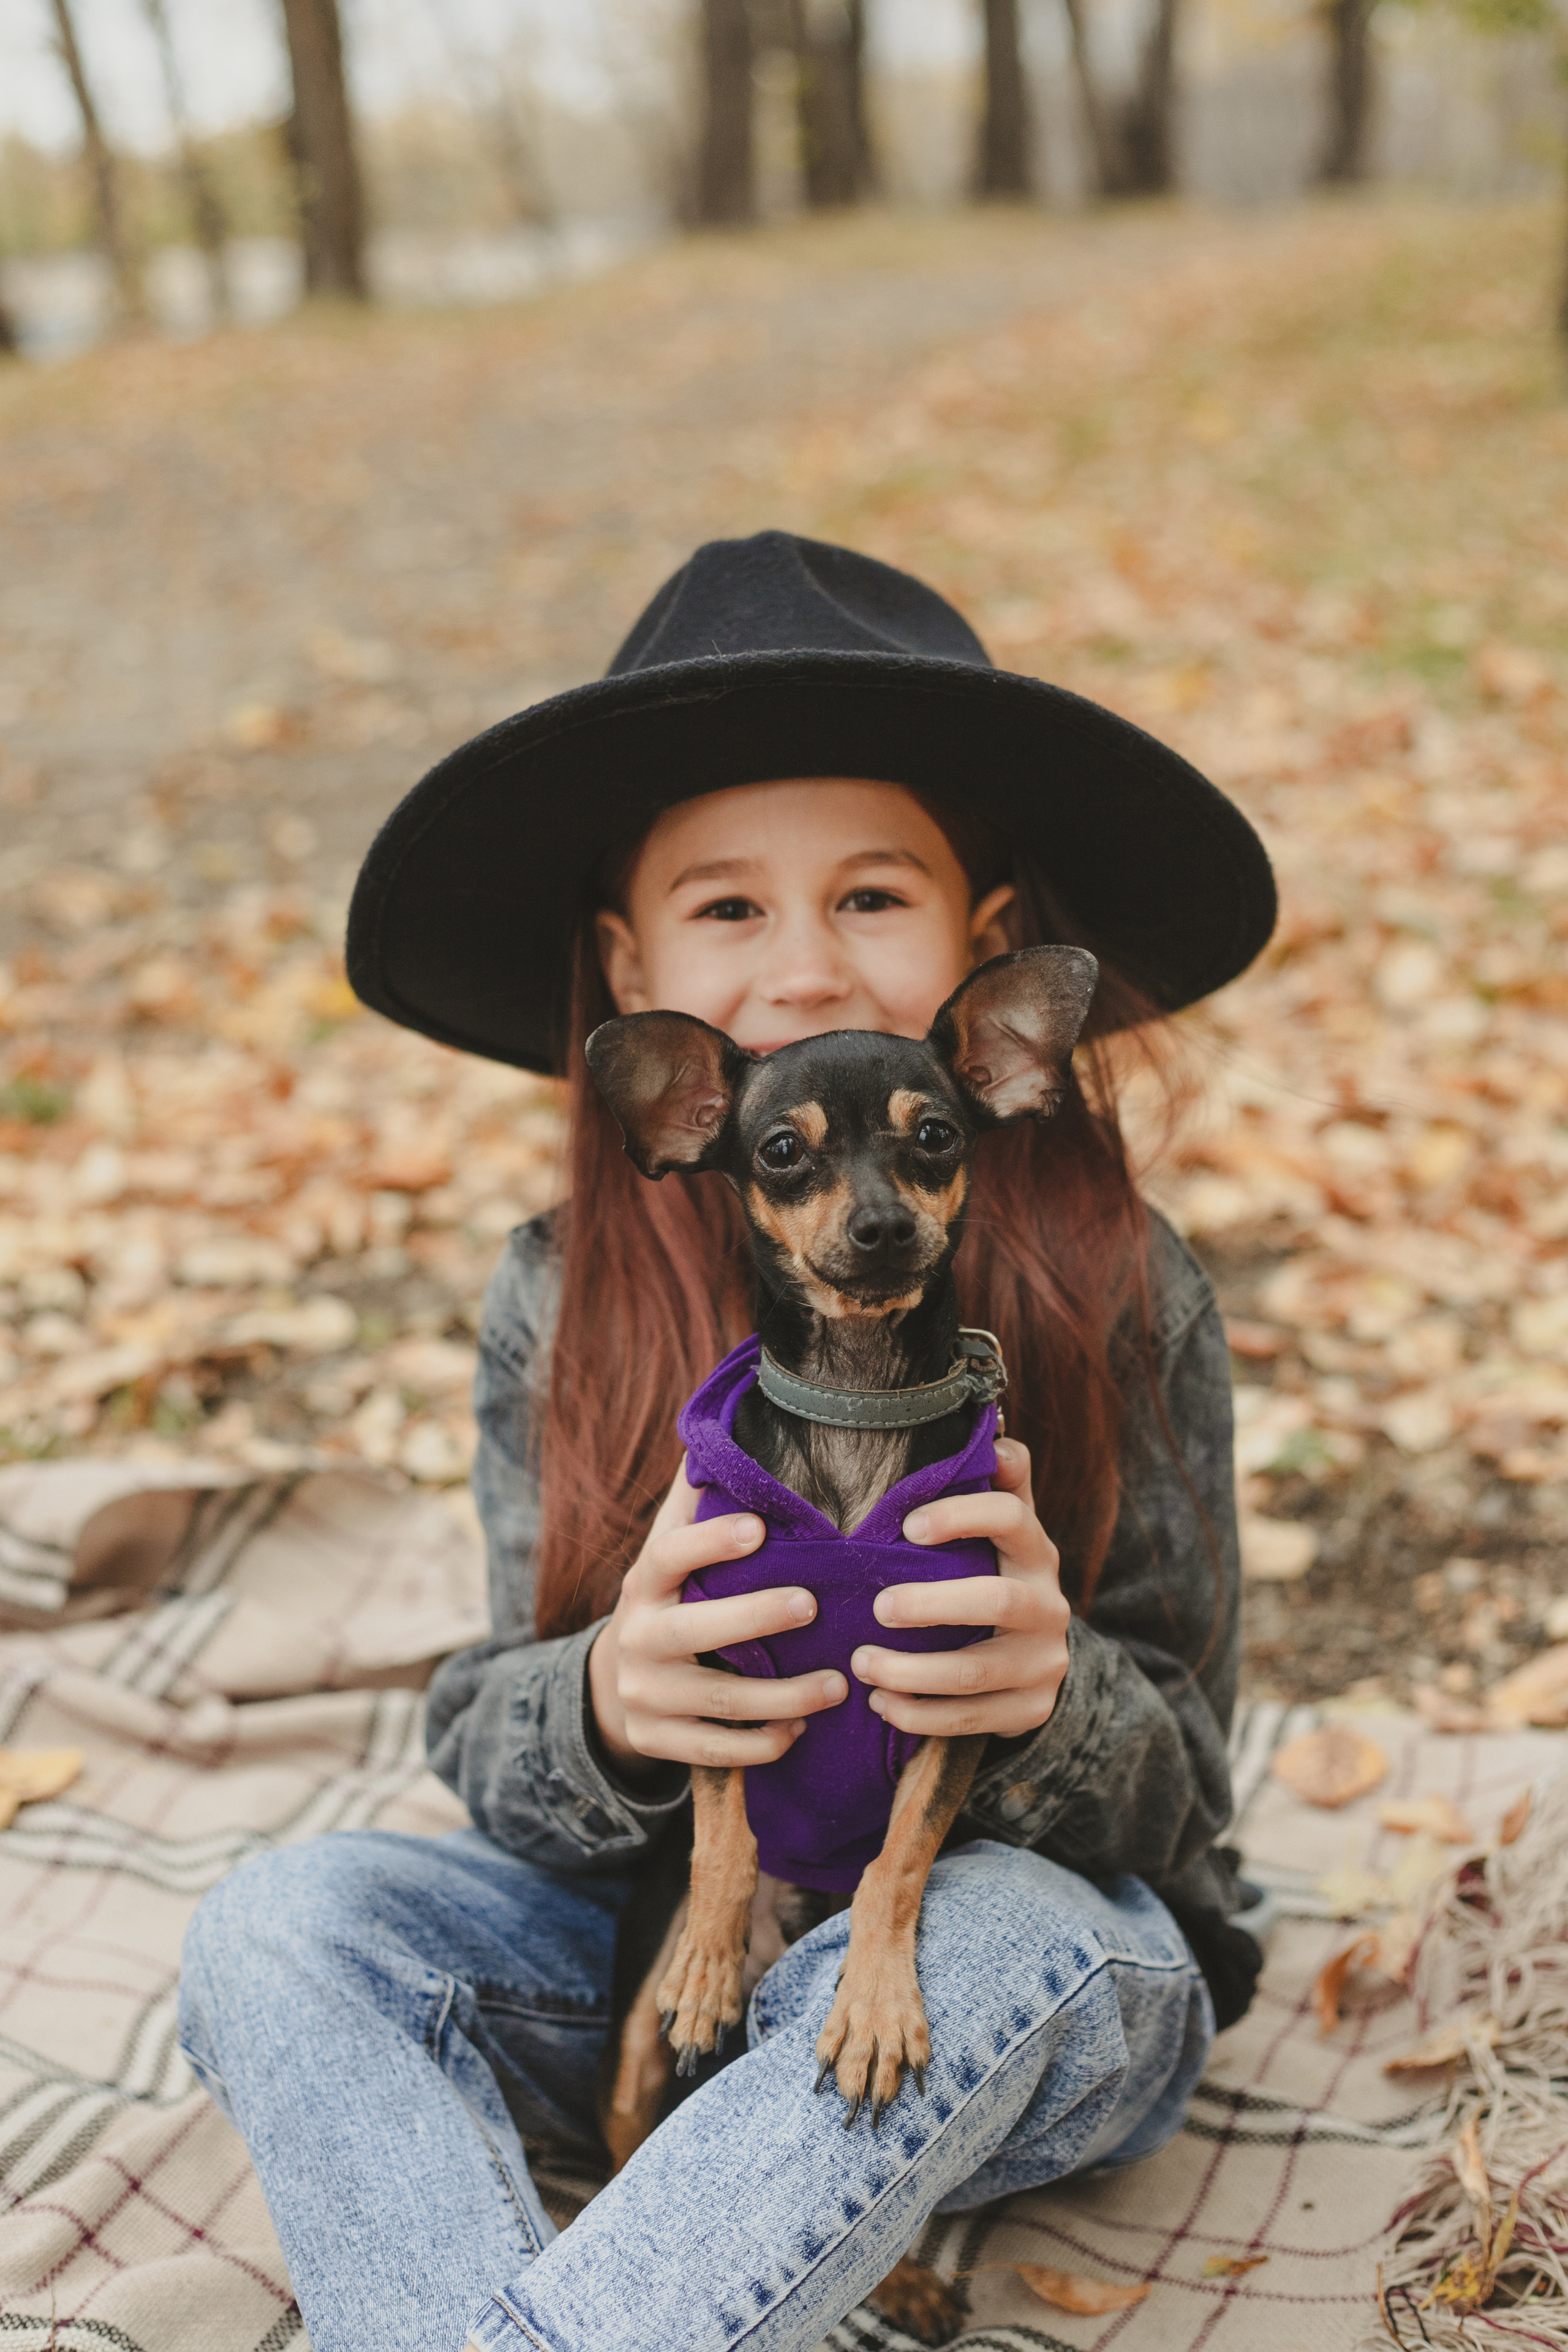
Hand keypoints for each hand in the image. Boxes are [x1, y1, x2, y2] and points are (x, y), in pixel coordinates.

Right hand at [588, 1459, 846, 1777]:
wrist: (616, 1682)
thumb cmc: (671, 1600)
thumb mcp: (670, 1555)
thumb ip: (696, 1504)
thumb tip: (724, 1432)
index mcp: (644, 1583)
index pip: (668, 1554)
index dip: (709, 1541)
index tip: (759, 1526)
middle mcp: (637, 1637)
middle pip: (694, 1630)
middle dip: (755, 1618)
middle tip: (812, 1605)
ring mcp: (644, 1694)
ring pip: (717, 1698)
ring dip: (782, 1695)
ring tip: (838, 1684)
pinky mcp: (656, 1740)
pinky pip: (713, 1750)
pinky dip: (760, 1743)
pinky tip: (799, 1732)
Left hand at [848, 1438, 1069, 1740]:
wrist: (1037, 1660)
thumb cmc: (998, 1575)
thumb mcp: (1005, 1534)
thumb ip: (1000, 1486)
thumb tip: (995, 1434)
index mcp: (1037, 1552)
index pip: (1012, 1519)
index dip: (962, 1516)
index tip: (908, 1526)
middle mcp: (1049, 1605)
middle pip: (998, 1600)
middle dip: (932, 1605)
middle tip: (877, 1607)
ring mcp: (1043, 1663)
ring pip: (977, 1671)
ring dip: (912, 1671)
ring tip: (862, 1663)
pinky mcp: (1028, 1710)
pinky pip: (970, 1719)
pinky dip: (920, 1714)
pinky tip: (881, 1705)